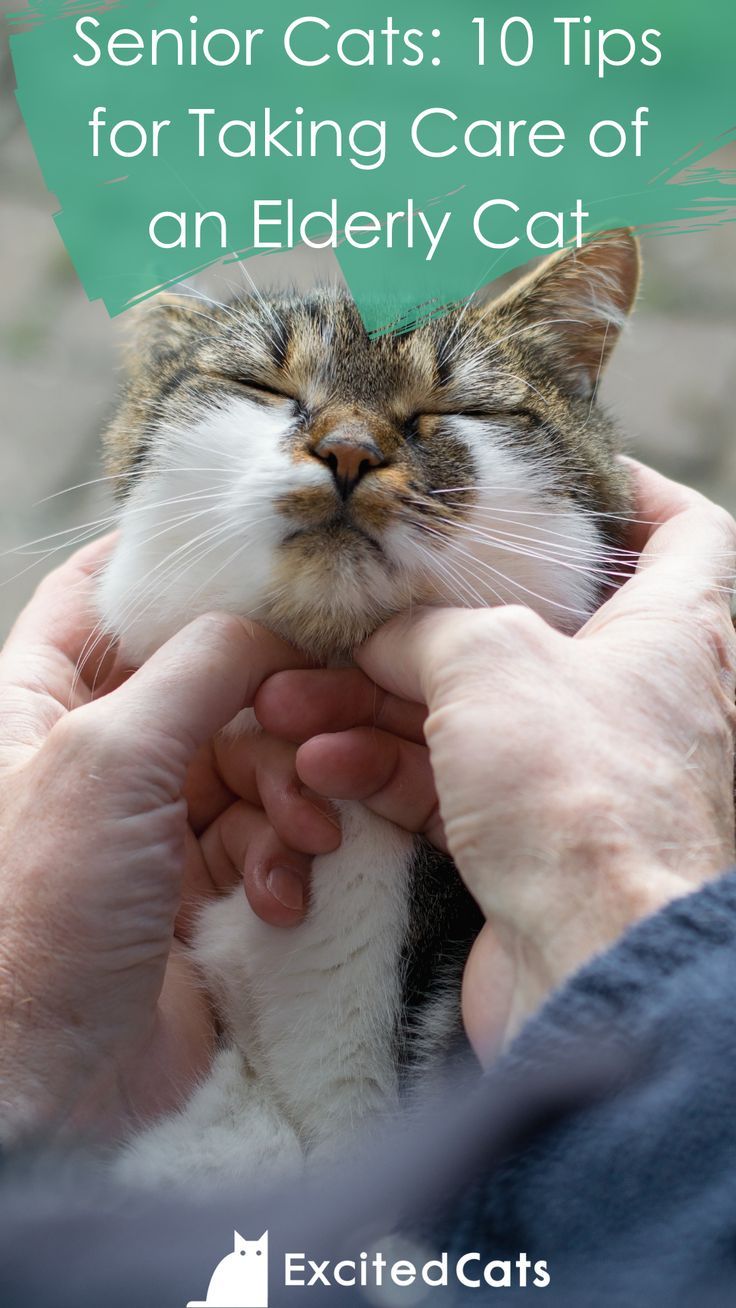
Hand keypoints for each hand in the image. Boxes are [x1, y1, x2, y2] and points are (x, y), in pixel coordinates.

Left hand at [0, 540, 322, 1139]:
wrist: (53, 1083)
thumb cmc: (41, 910)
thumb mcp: (111, 758)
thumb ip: (198, 666)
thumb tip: (268, 620)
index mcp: (38, 702)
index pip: (95, 596)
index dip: (165, 566)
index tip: (252, 551)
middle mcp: (94, 753)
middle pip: (205, 680)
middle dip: (269, 709)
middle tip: (310, 736)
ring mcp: (147, 821)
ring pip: (249, 758)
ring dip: (290, 793)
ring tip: (304, 839)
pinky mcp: (197, 885)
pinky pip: (264, 837)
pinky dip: (284, 859)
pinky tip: (278, 897)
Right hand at [255, 463, 735, 1059]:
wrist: (595, 968)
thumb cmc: (580, 795)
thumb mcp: (491, 660)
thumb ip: (429, 626)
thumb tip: (383, 637)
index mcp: (670, 630)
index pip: (681, 530)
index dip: (626, 490)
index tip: (552, 476)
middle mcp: (634, 697)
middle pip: (527, 628)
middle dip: (420, 625)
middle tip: (339, 621)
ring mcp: (580, 773)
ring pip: (470, 711)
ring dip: (376, 704)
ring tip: (293, 703)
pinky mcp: (530, 840)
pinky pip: (450, 784)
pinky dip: (388, 771)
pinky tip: (321, 768)